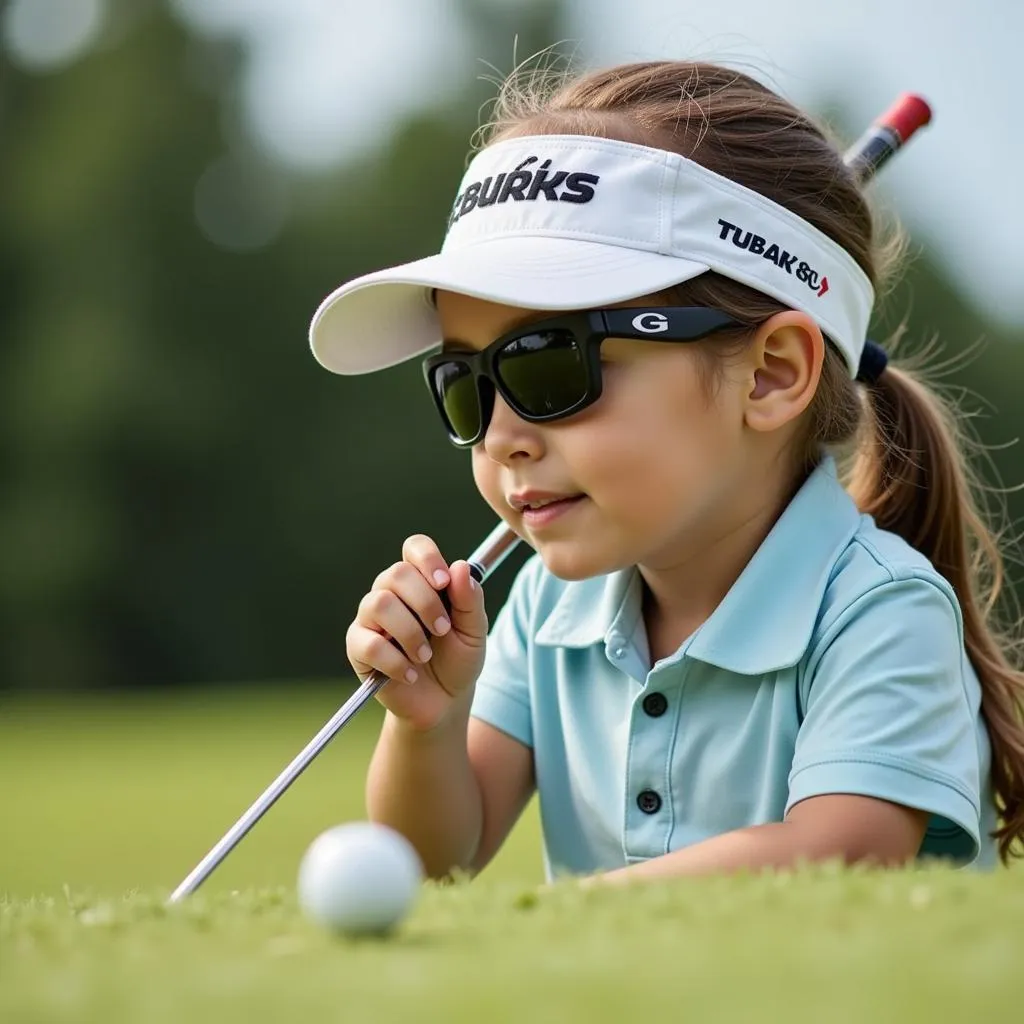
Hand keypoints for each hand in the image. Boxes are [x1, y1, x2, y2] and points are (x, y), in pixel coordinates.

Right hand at [346, 534, 487, 731]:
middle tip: (442, 630)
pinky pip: (368, 643)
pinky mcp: (358, 646)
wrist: (443, 702)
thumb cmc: (458, 659)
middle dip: (425, 602)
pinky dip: (395, 662)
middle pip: (395, 573)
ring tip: (425, 656)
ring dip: (410, 632)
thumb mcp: (474, 631)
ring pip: (379, 603)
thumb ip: (470, 600)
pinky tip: (410, 674)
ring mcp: (370, 618)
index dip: (427, 559)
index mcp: (421, 580)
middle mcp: (391, 592)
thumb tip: (460, 567)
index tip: (444, 583)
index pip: (414, 547)